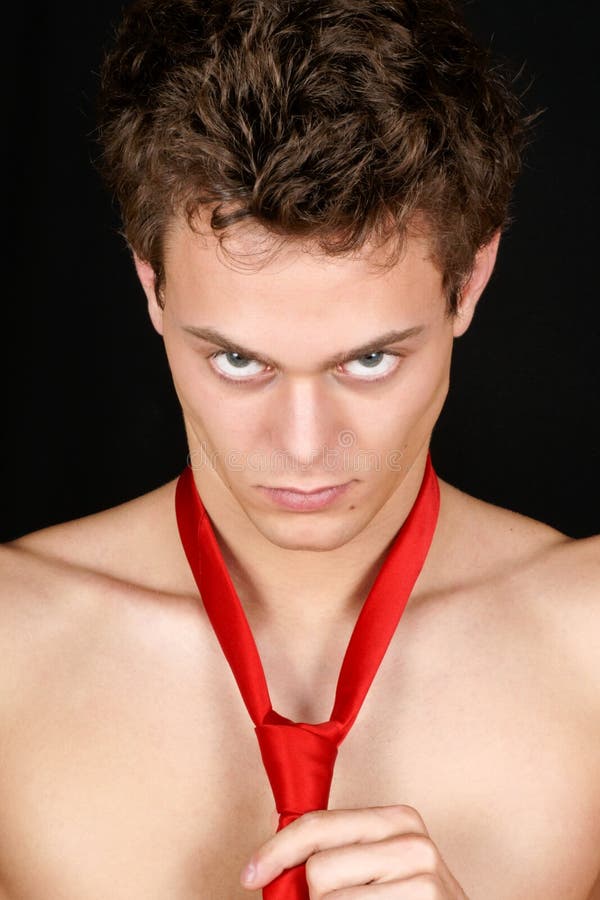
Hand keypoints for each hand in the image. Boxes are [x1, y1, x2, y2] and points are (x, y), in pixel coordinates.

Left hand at [240, 805, 468, 897]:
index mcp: (395, 819)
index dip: (276, 852)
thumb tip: (269, 867)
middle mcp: (412, 841)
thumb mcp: (376, 870)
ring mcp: (423, 876)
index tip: (250, 875)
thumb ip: (335, 856)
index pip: (318, 824)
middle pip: (318, 869)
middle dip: (313, 899)